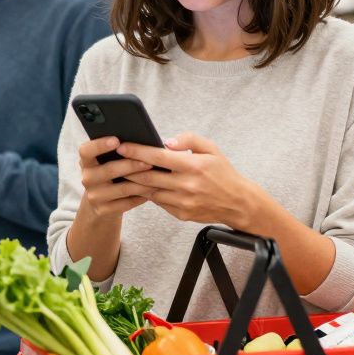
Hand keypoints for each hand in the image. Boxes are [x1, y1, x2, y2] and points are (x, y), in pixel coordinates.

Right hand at [76, 136, 153, 223]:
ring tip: (156, 177)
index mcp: (86, 162)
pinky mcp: (103, 210)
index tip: (116, 140)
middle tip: (149, 162)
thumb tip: (141, 143)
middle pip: (109, 170)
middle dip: (131, 165)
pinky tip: (152, 190)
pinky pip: (127, 203)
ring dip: (141, 182)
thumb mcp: (106, 162)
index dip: (99, 145)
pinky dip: (141, 196)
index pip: (86, 151)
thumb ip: (117, 152)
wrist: (101, 203)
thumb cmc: (111, 174)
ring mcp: (94, 196)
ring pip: (122, 189)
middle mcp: (87, 178)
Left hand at [118, 133, 262, 231]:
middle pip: (148, 177)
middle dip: (129, 168)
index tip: (122, 146)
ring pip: (150, 191)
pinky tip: (141, 185)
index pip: (158, 158)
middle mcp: (187, 186)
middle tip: (115, 160)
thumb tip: (165, 142)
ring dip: (134, 182)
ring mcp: (183, 203)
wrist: (238, 203)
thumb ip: (189, 140)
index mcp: (194, 166)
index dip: (137, 151)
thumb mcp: (212, 149)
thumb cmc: (223, 173)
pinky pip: (159, 202)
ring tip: (122, 172)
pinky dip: (148, 193)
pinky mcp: (181, 214)